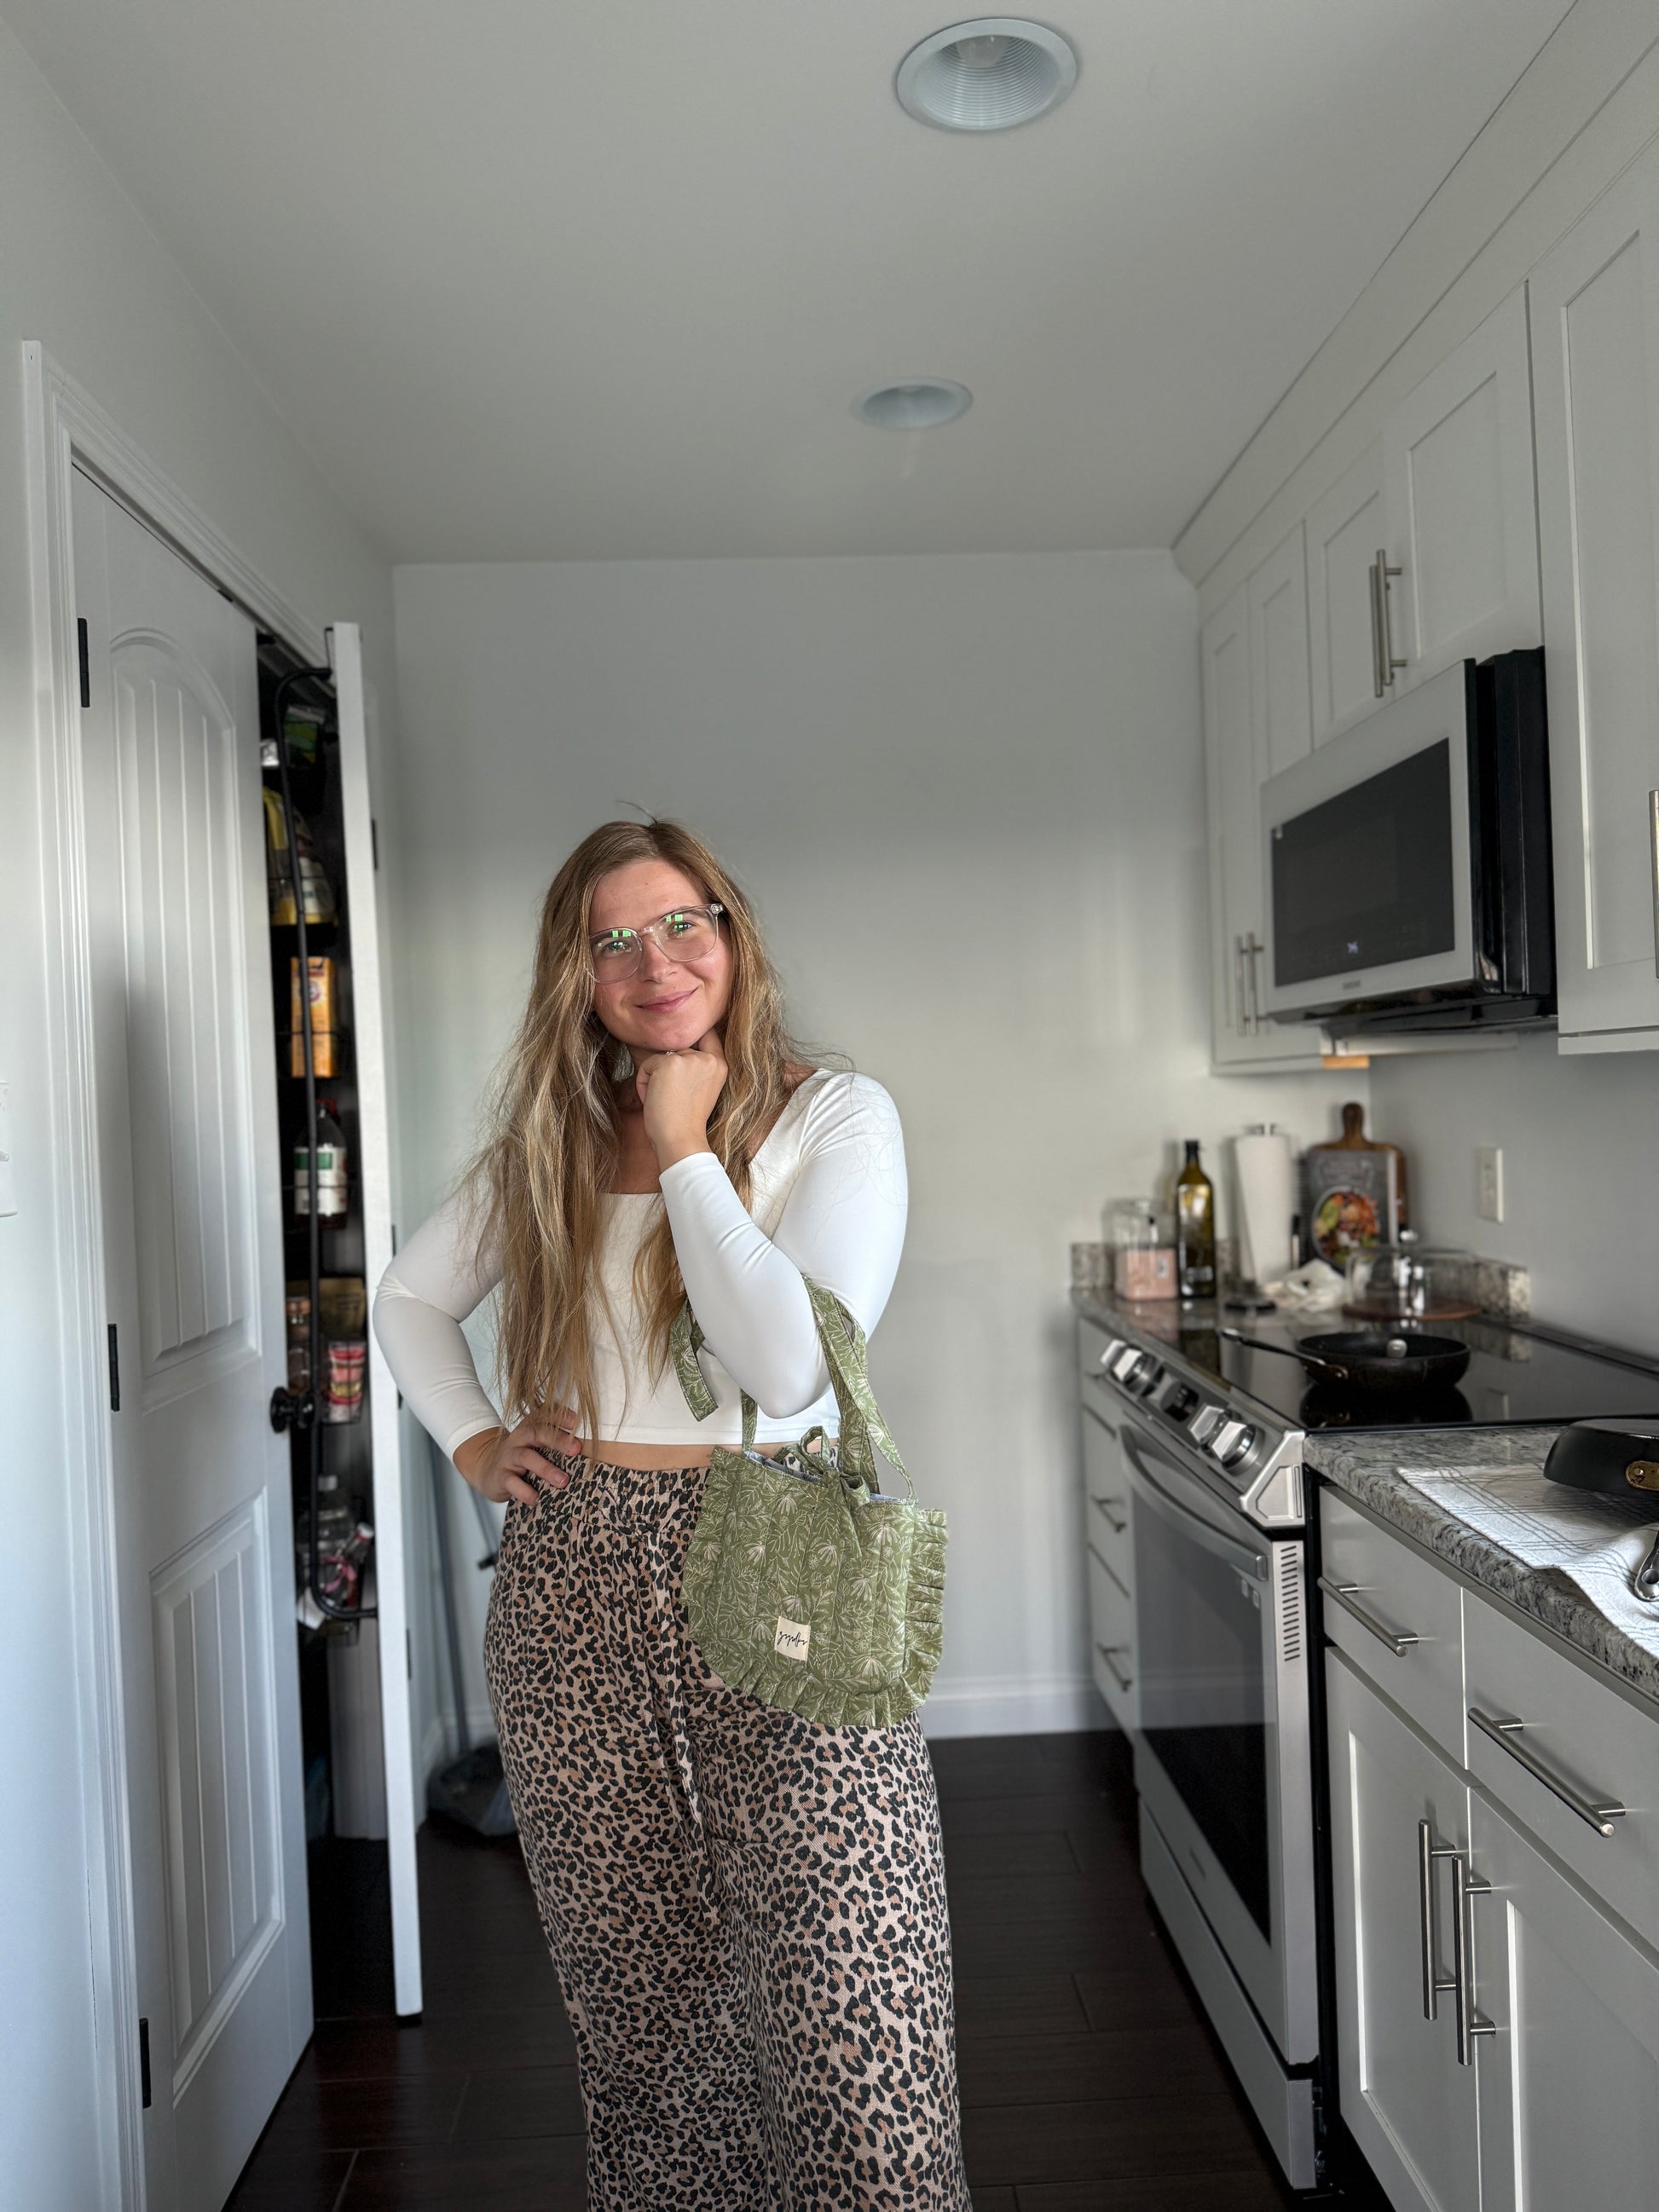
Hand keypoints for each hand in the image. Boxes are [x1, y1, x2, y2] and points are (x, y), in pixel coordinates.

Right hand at [455, 1409, 580, 1504]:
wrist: (486, 1468)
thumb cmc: (522, 1455)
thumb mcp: (536, 1443)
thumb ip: (556, 1440)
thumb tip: (591, 1448)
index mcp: (531, 1427)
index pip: (545, 1415)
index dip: (561, 1416)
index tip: (577, 1421)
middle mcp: (519, 1438)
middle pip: (537, 1433)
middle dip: (558, 1440)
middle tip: (577, 1450)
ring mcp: (508, 1456)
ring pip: (526, 1457)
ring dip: (546, 1469)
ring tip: (563, 1481)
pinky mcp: (500, 1476)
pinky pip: (511, 1482)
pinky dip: (524, 1491)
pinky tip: (536, 1498)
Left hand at [636, 1027, 727, 1168]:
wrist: (681, 1140)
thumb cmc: (685, 1122)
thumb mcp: (700, 1089)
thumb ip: (694, 1068)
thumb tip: (671, 1052)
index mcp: (720, 1065)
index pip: (708, 1034)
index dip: (694, 1035)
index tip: (686, 1042)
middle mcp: (708, 1059)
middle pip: (678, 1048)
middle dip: (667, 1069)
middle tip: (672, 1097)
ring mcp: (689, 1059)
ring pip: (661, 1057)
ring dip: (654, 1078)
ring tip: (663, 1100)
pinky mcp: (670, 1063)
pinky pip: (647, 1065)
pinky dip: (643, 1083)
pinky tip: (653, 1099)